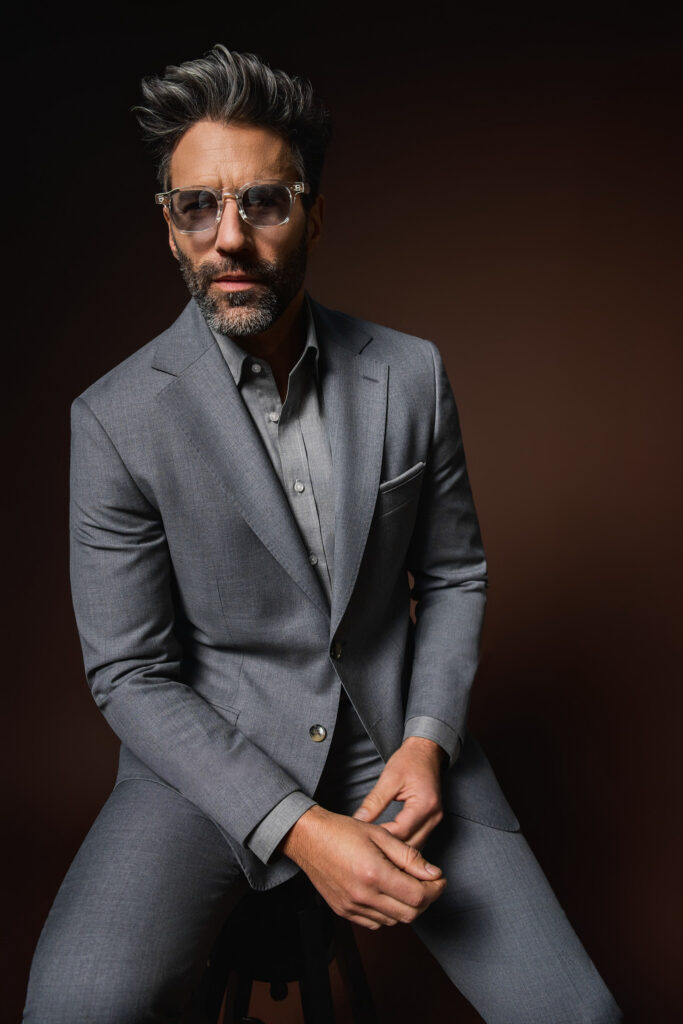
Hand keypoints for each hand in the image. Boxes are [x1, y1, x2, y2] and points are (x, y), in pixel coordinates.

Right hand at [280, 804, 446, 929]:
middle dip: (425, 900)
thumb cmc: (343, 831)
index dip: (435, 890)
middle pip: (409, 914)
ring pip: (394, 921)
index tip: (439, 879)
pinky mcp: (344, 911)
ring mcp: (352, 907)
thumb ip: (409, 856)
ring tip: (407, 885)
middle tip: (428, 883)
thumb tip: (434, 873)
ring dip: (407, 907)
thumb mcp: (380, 835)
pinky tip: (388, 894)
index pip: (418, 896)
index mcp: (374, 874)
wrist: (309, 838)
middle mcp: (363, 896)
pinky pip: (375, 923)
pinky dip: (388, 913)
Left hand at [352, 736, 444, 847]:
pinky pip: (418, 838)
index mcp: (425, 805)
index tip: (364, 835)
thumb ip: (374, 801)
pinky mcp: (431, 820)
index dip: (381, 836)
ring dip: (397, 847)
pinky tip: (389, 839)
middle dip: (389, 846)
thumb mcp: (389, 778)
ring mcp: (435, 820)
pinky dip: (404, 841)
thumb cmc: (409, 761)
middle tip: (368, 842)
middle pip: (410, 844)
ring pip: (415, 845)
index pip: (401, 831)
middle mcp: (434, 816)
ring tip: (377, 842)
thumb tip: (359, 819)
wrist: (425, 752)